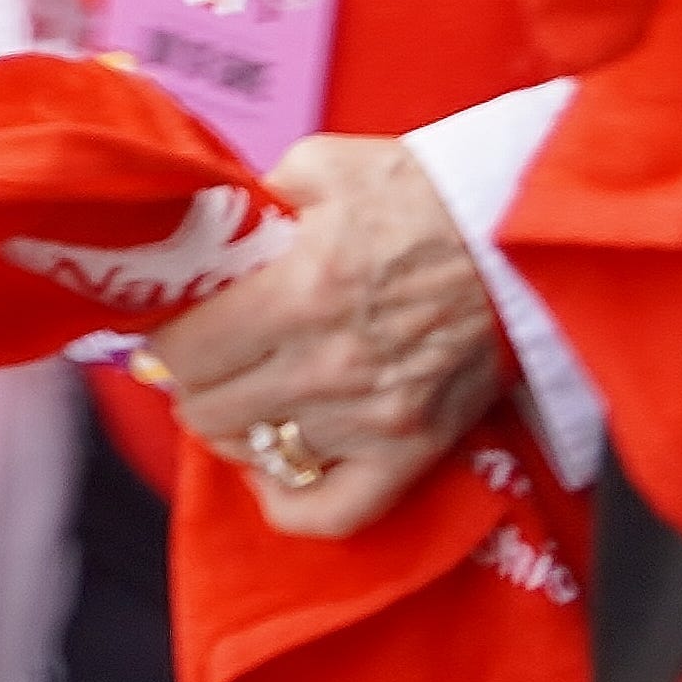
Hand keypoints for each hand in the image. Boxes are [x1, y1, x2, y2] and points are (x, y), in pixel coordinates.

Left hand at [136, 131, 505, 535]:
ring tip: (237, 397)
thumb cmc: (417, 194)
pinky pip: (334, 513)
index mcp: (298, 293)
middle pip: (208, 411)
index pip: (182, 354)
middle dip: (190, 384)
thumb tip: (202, 229)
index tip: (168, 329)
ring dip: (233, 428)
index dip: (162, 342)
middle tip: (202, 362)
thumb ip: (250, 200)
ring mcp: (375, 417)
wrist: (519, 237)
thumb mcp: (318, 168)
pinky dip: (290, 502)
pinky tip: (273, 468)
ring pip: (257, 455)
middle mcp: (330, 366)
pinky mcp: (416, 449)